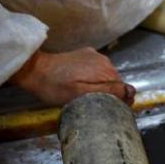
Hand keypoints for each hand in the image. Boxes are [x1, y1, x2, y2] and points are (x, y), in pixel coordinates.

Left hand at [9, 48, 135, 106]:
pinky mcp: (85, 55)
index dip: (117, 101)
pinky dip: (93, 78)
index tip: (103, 108)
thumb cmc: (54, 87)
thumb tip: (131, 92)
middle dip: (109, 94)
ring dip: (100, 86)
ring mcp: (94, 56)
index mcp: (105, 70)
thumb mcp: (81, 95)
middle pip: (116, 83)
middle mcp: (104, 60)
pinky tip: (80, 83)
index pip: (124, 89)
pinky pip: (97, 70)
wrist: (33, 70)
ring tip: (84, 94)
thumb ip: (108, 92)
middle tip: (91, 103)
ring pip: (107, 77)